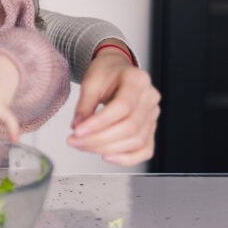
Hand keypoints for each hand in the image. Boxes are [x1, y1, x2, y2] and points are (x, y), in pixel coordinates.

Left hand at [68, 44, 159, 164]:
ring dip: (107, 148)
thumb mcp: (90, 81)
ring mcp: (153, 114)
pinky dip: (127, 158)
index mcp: (137, 80)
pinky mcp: (151, 128)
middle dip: (99, 139)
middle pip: (130, 127)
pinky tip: (107, 156)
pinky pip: (145, 149)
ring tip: (83, 146)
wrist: (117, 70)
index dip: (99, 122)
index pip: (122, 106)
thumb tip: (77, 127)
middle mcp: (150, 98)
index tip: (78, 131)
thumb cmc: (106, 73)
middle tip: (74, 141)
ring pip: (136, 140)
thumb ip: (84, 105)